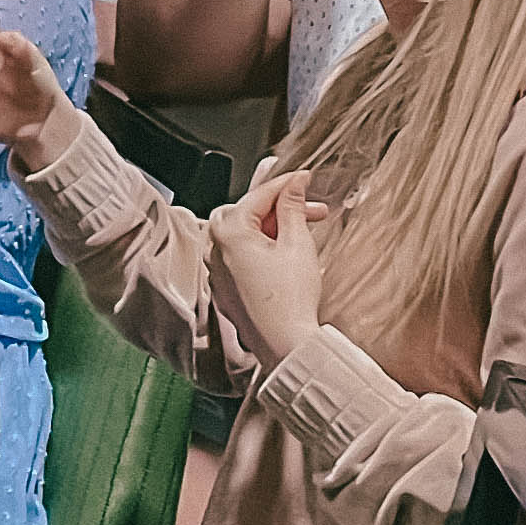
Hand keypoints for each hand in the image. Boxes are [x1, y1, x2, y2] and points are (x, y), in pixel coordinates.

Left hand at [206, 166, 323, 374]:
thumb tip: (294, 185)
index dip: (288, 185)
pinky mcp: (224, 288)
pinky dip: (258, 249)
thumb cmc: (290, 300)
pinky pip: (237, 257)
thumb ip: (293, 209)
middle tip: (311, 212)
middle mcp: (215, 249)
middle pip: (247, 213)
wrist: (285, 345)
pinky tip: (283, 254)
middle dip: (280, 209)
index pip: (260, 196)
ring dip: (270, 228)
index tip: (306, 179)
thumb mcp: (298, 244)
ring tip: (300, 233)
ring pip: (241, 234)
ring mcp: (217, 271)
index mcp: (229, 233)